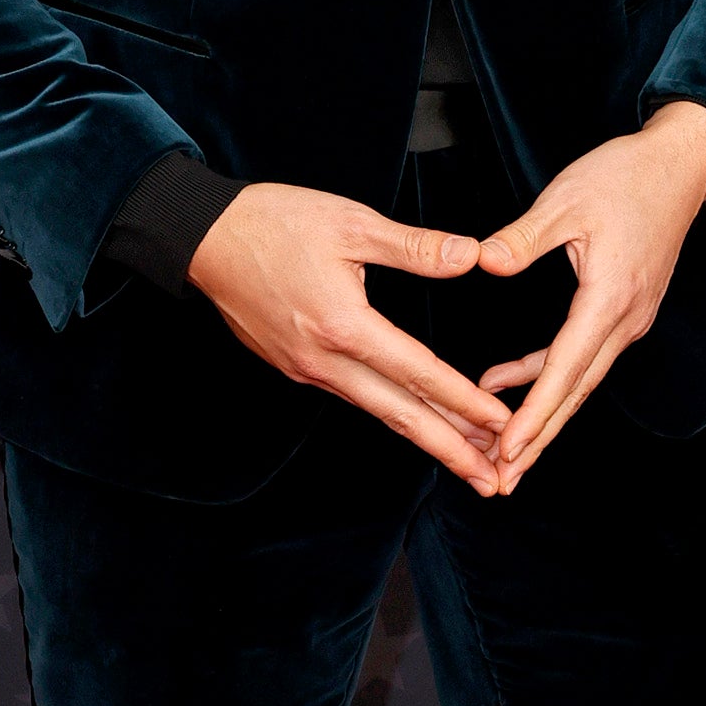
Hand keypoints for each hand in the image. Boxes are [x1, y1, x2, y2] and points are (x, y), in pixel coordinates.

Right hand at [187, 181, 516, 491]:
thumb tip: (470, 256)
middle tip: (493, 483)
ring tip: (465, 459)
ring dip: (425, 436)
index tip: (503, 427)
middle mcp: (324, 360)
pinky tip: (412, 418)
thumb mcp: (350, 222)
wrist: (202, 238)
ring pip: (377, 410)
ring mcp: (306, 368)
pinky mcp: (294, 366)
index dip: (465, 403)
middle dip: (450, 452)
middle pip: (400, 415)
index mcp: (343, 325)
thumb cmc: (273, 222)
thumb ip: (414, 247)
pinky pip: (353, 396)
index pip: (418, 374)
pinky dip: (390, 412)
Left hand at [471, 99, 705, 487]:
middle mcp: (625, 320)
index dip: (535, 413)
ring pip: (579, 380)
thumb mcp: (566, 199)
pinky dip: (548, 376)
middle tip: (504, 482)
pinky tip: (507, 382)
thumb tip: (484, 263)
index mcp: (609, 297)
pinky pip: (583, 356)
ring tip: (505, 452)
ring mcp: (628, 319)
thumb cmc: (624, 175)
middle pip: (576, 392)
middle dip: (540, 439)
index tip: (509, 448)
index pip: (565, 368)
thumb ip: (523, 237)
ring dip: (543, 416)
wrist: (681, 165)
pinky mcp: (624, 311)